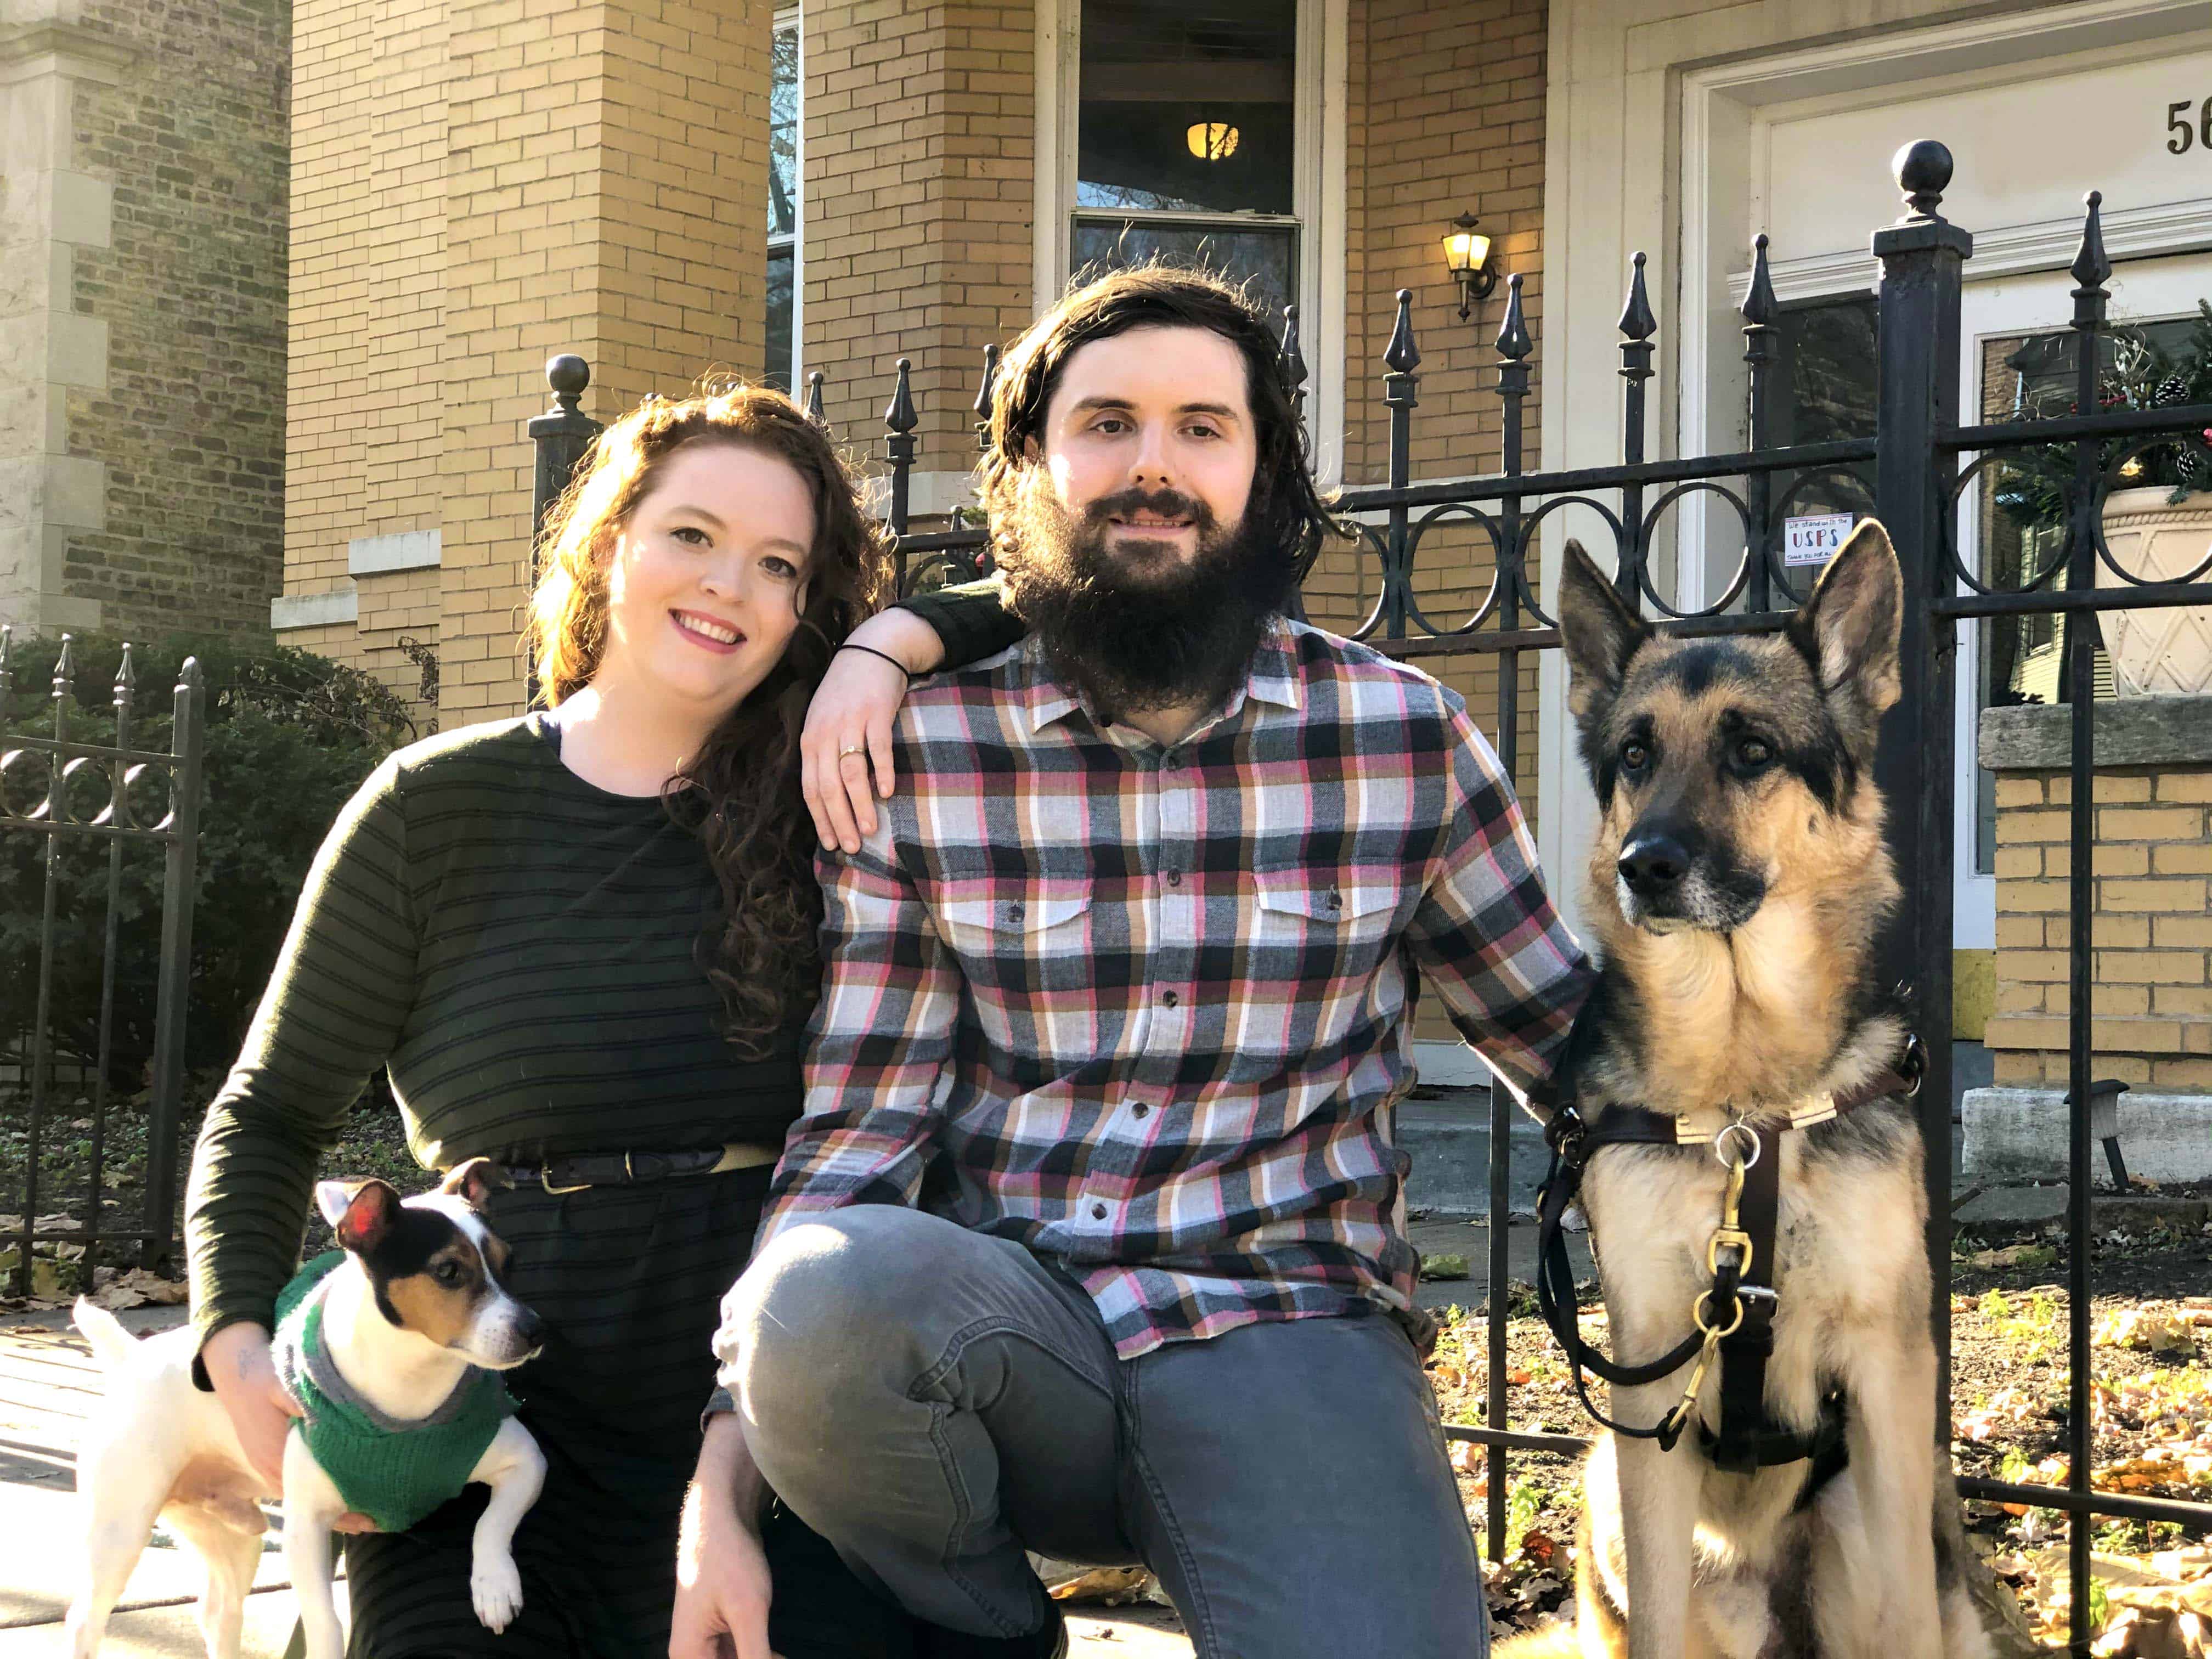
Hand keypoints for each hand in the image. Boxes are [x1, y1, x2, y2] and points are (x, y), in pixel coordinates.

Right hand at [201, 1323, 378, 1529]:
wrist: (234, 1369)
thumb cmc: (264, 1375)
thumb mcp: (289, 1385)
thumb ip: (315, 1406)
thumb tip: (347, 1422)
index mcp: (276, 1455)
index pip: (313, 1496)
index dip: (342, 1509)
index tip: (371, 1519)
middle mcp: (270, 1468)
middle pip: (309, 1503)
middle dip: (342, 1513)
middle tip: (379, 1520)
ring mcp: (267, 1465)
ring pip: (303, 1495)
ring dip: (331, 1503)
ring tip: (368, 1512)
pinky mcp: (268, 1457)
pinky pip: (296, 1482)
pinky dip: (319, 1489)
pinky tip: (342, 1488)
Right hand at [670, 1475, 780, 1658]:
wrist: (721, 1515)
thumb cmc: (729, 1559)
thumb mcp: (748, 1613)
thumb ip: (756, 1657)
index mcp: (688, 1655)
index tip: (774, 1656)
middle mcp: (692, 1652)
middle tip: (779, 1652)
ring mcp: (706, 1640)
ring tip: (782, 1652)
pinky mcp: (721, 1627)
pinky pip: (741, 1652)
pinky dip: (761, 1654)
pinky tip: (780, 1653)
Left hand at [800, 609, 942, 854]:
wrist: (870, 651)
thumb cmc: (847, 694)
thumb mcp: (825, 722)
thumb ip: (825, 754)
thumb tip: (831, 797)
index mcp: (810, 740)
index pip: (810, 788)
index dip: (820, 819)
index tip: (831, 844)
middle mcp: (825, 733)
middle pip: (828, 786)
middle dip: (839, 820)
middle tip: (852, 846)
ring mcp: (850, 723)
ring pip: (851, 772)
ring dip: (860, 804)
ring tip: (870, 829)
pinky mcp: (875, 712)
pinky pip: (878, 748)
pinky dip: (883, 771)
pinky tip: (889, 792)